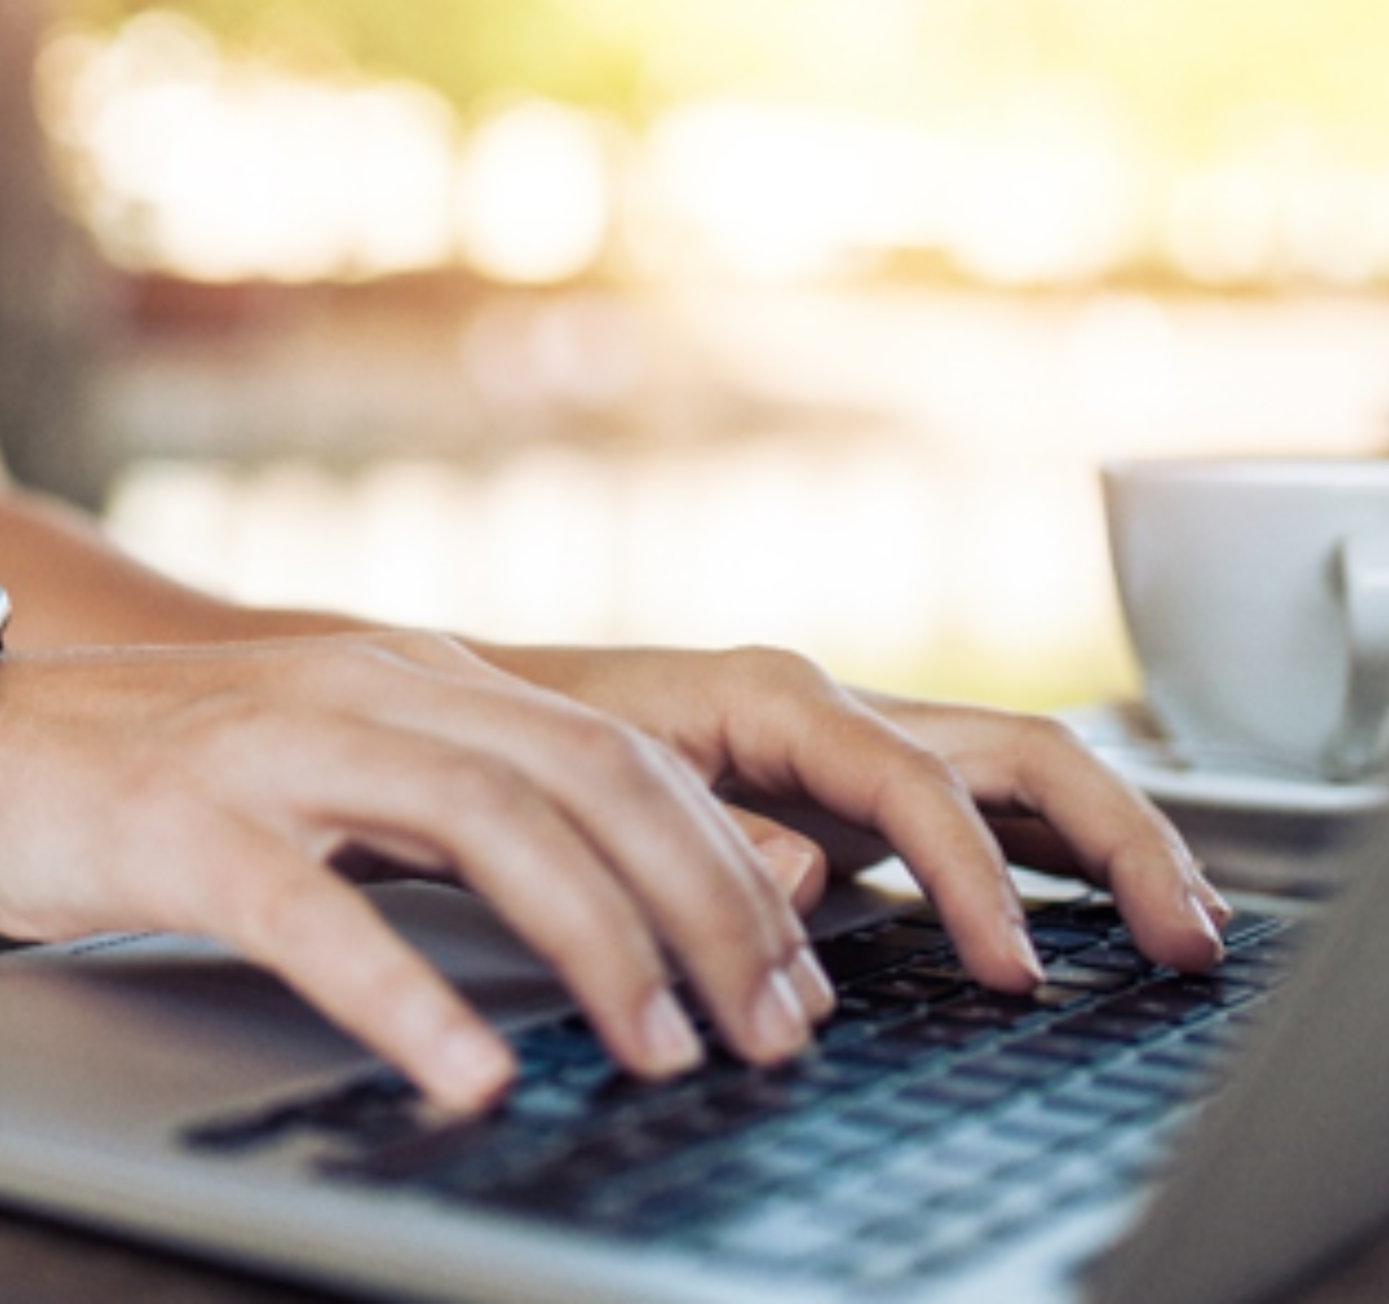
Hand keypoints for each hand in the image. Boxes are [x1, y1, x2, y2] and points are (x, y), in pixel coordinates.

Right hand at [0, 633, 834, 1112]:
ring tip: (662, 1054)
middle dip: (707, 909)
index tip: (795, 978)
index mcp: (419, 680)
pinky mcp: (182, 823)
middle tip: (771, 1033)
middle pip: (589, 780)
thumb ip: (466, 814)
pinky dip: (406, 996)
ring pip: (485, 823)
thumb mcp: (339, 773)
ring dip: (598, 944)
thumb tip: (627, 902)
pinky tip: (467, 1074)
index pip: (622, 756)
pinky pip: (314, 912)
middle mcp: (368, 690)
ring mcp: (274, 747)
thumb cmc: (163, 783)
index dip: (731, 866)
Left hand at [510, 643, 1230, 982]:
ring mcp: (852, 741)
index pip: (918, 783)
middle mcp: (832, 708)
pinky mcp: (852, 782)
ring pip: (1023, 769)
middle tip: (1181, 939)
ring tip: (1186, 928)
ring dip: (1115, 842)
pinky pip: (986, 802)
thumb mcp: (604, 786)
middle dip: (1116, 841)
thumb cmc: (535, 741)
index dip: (976, 880)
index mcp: (776, 697)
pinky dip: (1060, 850)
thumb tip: (814, 879)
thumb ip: (710, 834)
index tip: (1013, 975)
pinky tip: (1110, 906)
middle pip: (1019, 752)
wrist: (485, 706)